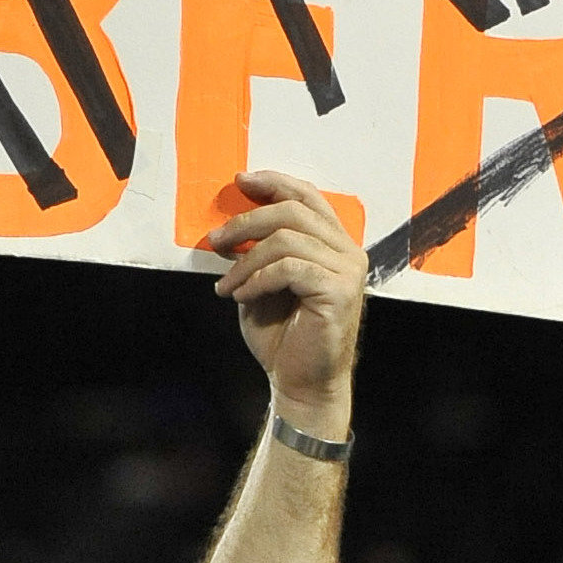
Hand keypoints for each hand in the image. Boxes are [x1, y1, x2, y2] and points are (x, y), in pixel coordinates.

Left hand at [205, 171, 365, 435]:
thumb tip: (227, 228)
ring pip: (287, 239)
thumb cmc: (282, 334)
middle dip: (246, 221)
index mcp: (333, 244)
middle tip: (215, 240)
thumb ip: (255, 253)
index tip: (240, 181)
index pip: (307, 197)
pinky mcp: (339, 291)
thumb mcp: (261, 283)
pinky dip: (257, 279)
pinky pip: (289, 268)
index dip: (274, 182)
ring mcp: (348, 270)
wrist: (300, 381)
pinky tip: (240, 296)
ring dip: (246, 260)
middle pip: (293, 211)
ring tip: (227, 284)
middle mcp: (348, 251)